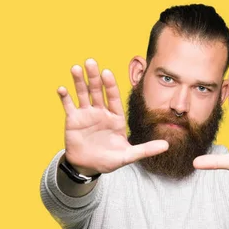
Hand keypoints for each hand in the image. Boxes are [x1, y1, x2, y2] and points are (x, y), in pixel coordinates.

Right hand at [57, 58, 168, 174]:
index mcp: (115, 117)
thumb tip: (167, 146)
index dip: (110, 85)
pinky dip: (65, 97)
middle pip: (97, 91)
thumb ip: (146, 149)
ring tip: (76, 68)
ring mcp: (86, 114)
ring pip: (83, 94)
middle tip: (91, 62)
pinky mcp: (73, 120)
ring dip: (79, 81)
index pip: (113, 97)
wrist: (88, 166)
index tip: (107, 72)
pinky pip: (69, 106)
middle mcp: (100, 112)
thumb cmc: (108, 160)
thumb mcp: (128, 156)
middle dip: (94, 77)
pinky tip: (62, 88)